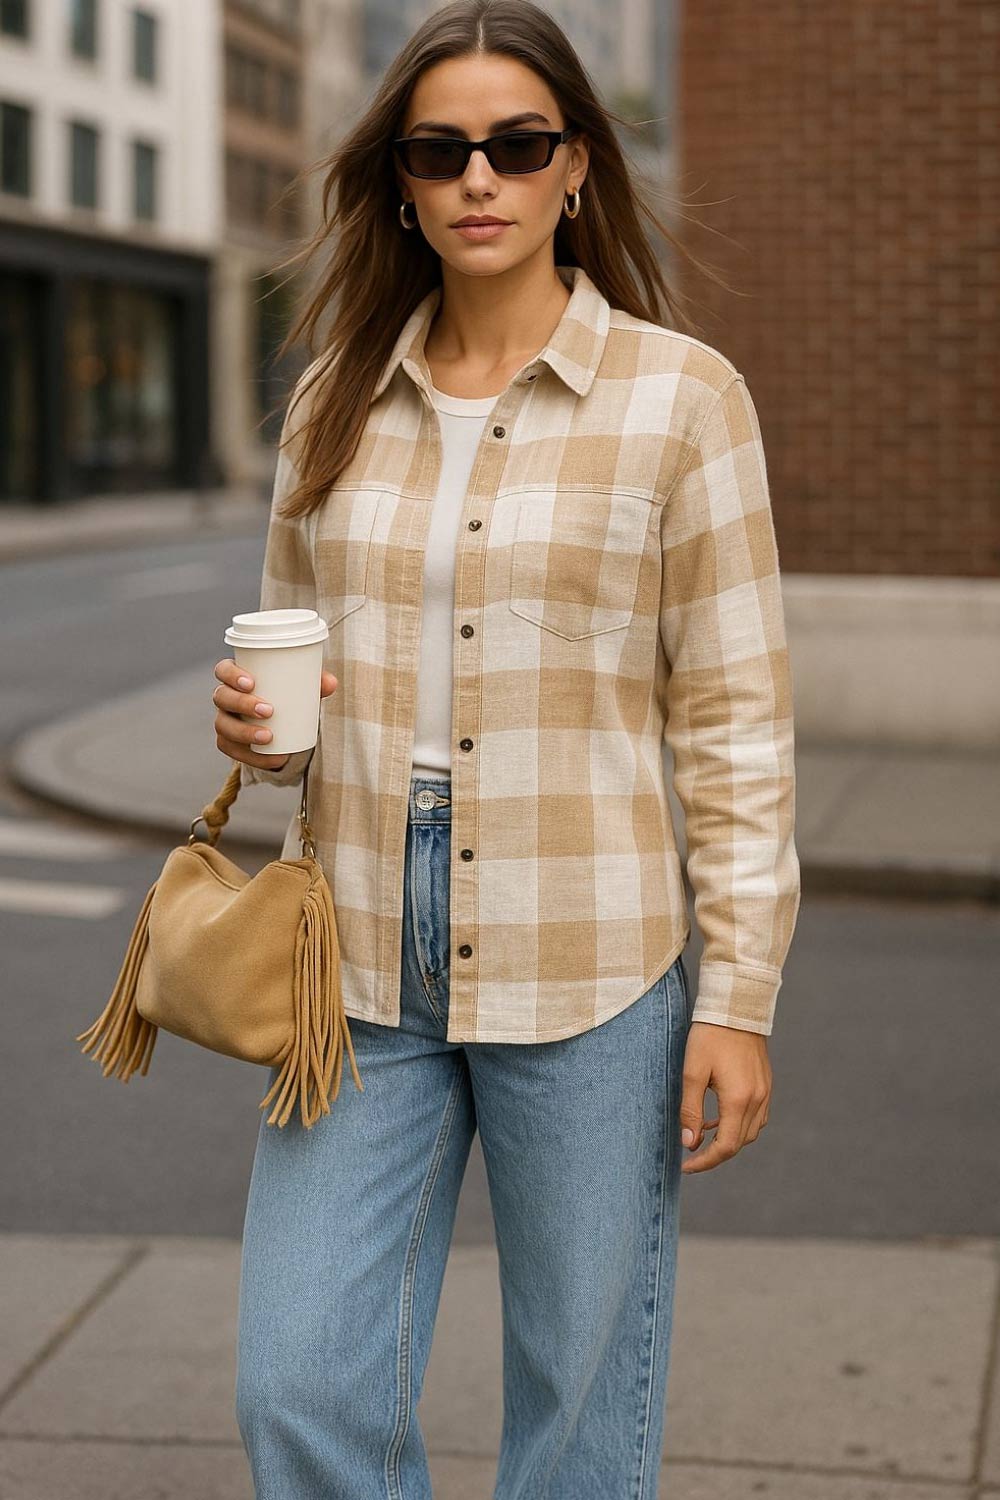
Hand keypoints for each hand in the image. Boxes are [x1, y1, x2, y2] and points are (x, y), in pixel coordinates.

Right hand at [212, 659, 337, 768]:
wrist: (284, 724)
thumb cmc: (289, 695)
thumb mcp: (303, 687)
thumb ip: (316, 683)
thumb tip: (330, 683)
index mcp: (237, 676)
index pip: (223, 670)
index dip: (231, 674)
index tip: (251, 682)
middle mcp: (225, 697)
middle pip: (221, 697)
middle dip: (242, 704)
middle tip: (269, 711)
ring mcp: (224, 720)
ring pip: (222, 726)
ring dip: (244, 732)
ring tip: (269, 737)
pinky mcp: (230, 743)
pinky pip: (232, 751)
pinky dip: (253, 757)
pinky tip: (273, 758)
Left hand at [679, 1021, 770, 1172]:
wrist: (735, 1006)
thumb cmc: (710, 1036)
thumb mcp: (692, 1072)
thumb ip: (690, 1110)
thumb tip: (689, 1143)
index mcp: (739, 1099)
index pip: (726, 1147)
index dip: (705, 1162)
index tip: (686, 1166)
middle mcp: (757, 1099)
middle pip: (740, 1143)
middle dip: (715, 1153)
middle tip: (690, 1153)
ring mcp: (765, 1092)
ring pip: (750, 1131)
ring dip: (728, 1138)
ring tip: (702, 1132)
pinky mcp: (765, 1083)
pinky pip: (756, 1116)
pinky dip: (738, 1124)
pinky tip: (720, 1116)